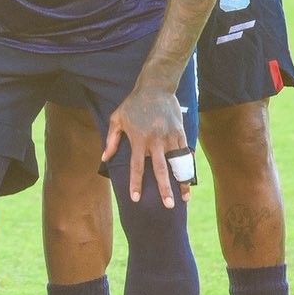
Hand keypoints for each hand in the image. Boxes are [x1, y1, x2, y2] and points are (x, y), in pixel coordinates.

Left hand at [100, 83, 189, 206]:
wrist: (156, 87)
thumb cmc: (133, 104)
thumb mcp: (116, 119)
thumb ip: (111, 140)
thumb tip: (104, 158)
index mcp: (138, 140)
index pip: (137, 167)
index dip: (136, 184)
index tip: (136, 199)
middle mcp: (155, 141)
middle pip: (161, 170)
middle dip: (165, 189)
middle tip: (168, 206)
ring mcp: (170, 137)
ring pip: (177, 164)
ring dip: (182, 182)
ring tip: (185, 198)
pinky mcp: (181, 133)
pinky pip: (185, 153)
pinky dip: (188, 166)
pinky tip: (189, 179)